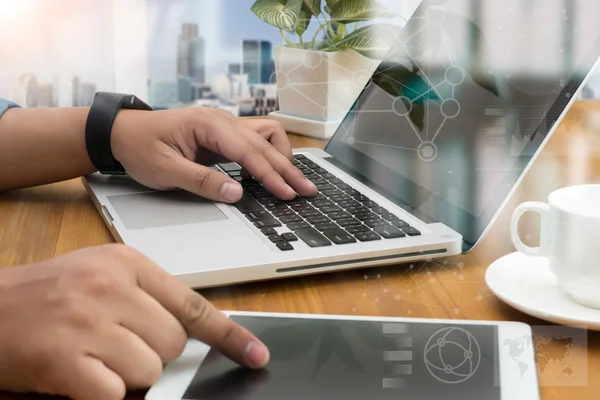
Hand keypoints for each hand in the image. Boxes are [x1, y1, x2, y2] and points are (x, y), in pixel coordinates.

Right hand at [0, 244, 269, 399]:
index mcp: (127, 263)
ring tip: (93, 356)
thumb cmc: (45, 295)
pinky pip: (115, 393)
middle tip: (116, 344)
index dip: (228, 334)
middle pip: (173, 343)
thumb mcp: (101, 277)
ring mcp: (88, 322)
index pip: (192, 304)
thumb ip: (147, 299)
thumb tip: (188, 335)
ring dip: (126, 374)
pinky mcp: (65, 360)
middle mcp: (110, 287)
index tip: (255, 354)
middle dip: (153, 354)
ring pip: (150, 369)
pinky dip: (102, 393)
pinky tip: (78, 374)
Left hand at [110, 108, 317, 201]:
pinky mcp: (222, 134)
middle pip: (264, 143)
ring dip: (281, 157)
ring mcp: (224, 125)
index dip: (270, 175)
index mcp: (208, 125)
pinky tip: (271, 172)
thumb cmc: (139, 148)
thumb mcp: (165, 170)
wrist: (121, 132)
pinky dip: (268, 154)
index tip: (287, 194)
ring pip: (265, 136)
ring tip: (291, 181)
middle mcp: (222, 120)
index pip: (249, 151)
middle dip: (287, 169)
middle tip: (306, 190)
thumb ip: (202, 181)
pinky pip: (254, 140)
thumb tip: (237, 193)